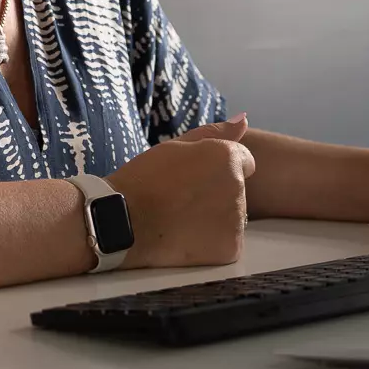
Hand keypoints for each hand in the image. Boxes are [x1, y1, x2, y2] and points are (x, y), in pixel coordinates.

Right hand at [106, 122, 255, 268]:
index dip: (218, 170)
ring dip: (215, 219)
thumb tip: (244, 119)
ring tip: (181, 219)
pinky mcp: (231, 249)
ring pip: (233, 218)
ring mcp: (236, 221)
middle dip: (218, 195)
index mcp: (227, 158)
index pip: (244, 163)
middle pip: (238, 192)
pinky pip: (228, 243)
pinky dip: (212, 244)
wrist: (124, 221)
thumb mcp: (175, 145)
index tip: (194, 179)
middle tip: (183, 199)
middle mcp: (238, 188)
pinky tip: (185, 237)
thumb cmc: (145, 179)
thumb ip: (215, 132)